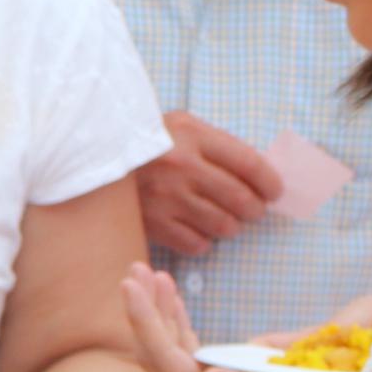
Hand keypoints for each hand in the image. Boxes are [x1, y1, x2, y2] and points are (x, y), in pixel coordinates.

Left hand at [124, 264, 344, 371]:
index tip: (129, 284)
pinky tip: (174, 301)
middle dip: (146, 309)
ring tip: (153, 275)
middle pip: (158, 353)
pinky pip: (190, 353)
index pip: (163, 361)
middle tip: (136, 268)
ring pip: (172, 350)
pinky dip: (180, 323)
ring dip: (161, 312)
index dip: (144, 320)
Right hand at [134, 112, 281, 256]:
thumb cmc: (148, 142)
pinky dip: (203, 240)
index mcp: (192, 135)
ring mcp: (165, 197)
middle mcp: (180, 166)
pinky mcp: (152, 223)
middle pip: (241, 199)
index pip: (250, 164)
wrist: (95, 157)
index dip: (271, 183)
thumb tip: (262, 175)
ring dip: (231, 225)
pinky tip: (196, 227)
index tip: (275, 192)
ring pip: (223, 226)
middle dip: (255, 208)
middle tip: (252, 209)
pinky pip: (197, 244)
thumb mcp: (183, 127)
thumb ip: (219, 146)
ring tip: (224, 218)